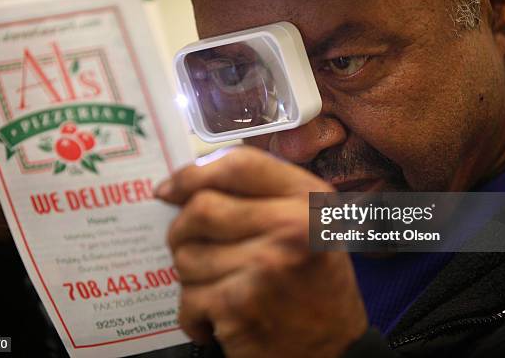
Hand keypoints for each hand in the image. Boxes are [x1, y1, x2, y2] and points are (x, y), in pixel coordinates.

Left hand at [157, 146, 367, 357]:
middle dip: (181, 229)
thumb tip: (182, 185)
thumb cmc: (313, 282)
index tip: (169, 189)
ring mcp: (266, 267)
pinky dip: (193, 314)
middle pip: (201, 208)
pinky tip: (216, 317)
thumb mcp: (307, 225)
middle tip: (188, 245)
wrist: (335, 350)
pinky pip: (187, 299)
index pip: (238, 165)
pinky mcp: (241, 306)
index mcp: (308, 200)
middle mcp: (291, 227)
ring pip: (186, 256)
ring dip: (190, 276)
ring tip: (218, 287)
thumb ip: (260, 195)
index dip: (194, 173)